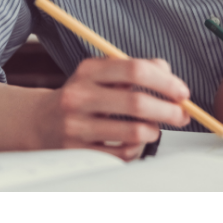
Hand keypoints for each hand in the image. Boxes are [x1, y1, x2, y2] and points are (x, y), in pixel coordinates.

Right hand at [36, 58, 190, 161]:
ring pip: (132, 131)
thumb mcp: (101, 73)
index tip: (182, 92)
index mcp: (89, 70)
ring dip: (153, 131)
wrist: (39, 121)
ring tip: (155, 128)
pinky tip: (135, 142)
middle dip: (168, 110)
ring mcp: (76, 125)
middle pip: (136, 102)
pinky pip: (120, 154)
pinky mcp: (77, 151)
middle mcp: (79, 95)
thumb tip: (167, 72)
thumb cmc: (82, 95)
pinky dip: (137, 149)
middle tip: (182, 115)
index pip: (135, 70)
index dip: (165, 81)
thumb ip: (135, 68)